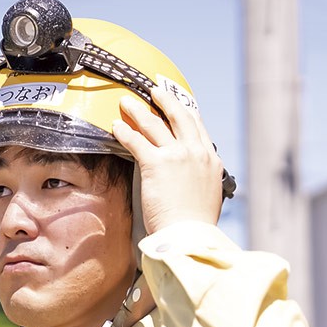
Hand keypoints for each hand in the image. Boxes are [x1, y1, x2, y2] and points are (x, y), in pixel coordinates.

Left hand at [111, 87, 223, 235]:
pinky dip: (125, 131)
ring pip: (155, 124)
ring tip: (127, 102)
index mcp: (210, 161)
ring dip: (139, 110)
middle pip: (179, 116)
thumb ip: (199, 181)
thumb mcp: (208, 196)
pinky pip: (137, 141)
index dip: (185, 113)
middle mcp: (196, 152)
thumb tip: (192, 181)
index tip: (177, 105)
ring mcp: (177, 156)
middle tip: (154, 91)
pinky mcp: (156, 164)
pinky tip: (116, 126)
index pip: (197, 127)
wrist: (189, 235)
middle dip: (165, 100)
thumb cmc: (195, 224)